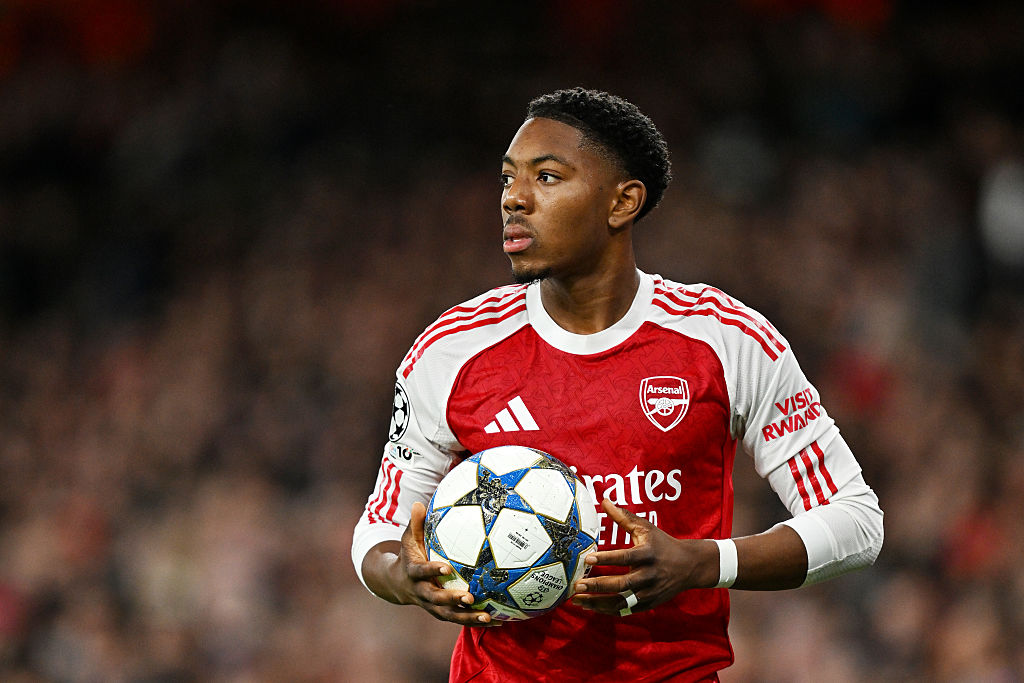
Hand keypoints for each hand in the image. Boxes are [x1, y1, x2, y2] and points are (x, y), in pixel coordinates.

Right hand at [395, 501, 499, 626]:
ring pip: (450, 615)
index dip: (432, 571)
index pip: (422, 572)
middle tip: (469, 598)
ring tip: (487, 617)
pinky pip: (460, 619)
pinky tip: (499, 621)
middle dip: (452, 600)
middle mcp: (422, 593)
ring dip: (467, 618)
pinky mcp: (443, 613)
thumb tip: (418, 503)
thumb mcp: (408, 540)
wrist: (398, 584)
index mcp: (414, 574)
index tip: (446, 568)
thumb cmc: (409, 556)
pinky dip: (476, 622)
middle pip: (436, 600)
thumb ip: (415, 524)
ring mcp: (432, 606)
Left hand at [570, 498, 717, 615]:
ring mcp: (649, 593)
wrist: (689, 566)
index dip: (607, 559)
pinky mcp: (648, 604)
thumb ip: (623, 516)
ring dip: (598, 602)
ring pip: (621, 602)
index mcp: (648, 554)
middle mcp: (649, 575)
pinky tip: (589, 606)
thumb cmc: (662, 544)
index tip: (588, 559)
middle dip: (598, 585)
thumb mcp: (646, 528)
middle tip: (577, 584)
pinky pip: (625, 610)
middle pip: (622, 584)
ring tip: (577, 600)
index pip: (625, 557)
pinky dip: (607, 610)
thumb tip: (604, 500)